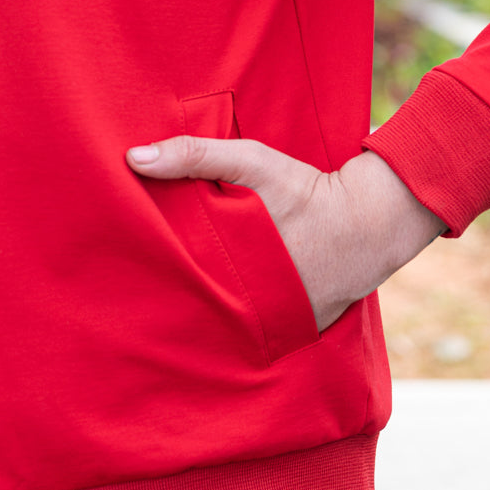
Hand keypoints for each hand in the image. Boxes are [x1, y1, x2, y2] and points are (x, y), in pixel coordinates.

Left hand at [126, 136, 444, 330]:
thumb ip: (195, 156)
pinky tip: (221, 314)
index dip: (146, 272)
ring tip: (171, 308)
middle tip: (138, 290)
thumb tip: (132, 158)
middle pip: (190, 305)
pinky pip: (253, 332)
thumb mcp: (252, 162)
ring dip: (201, 314)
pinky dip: (239, 324)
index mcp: (224, 263)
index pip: (169, 279)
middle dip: (168, 298)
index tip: (121, 265)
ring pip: (218, 324)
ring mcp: (268, 321)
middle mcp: (243, 301)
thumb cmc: (304, 190)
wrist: (368, 223)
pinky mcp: (289, 330)